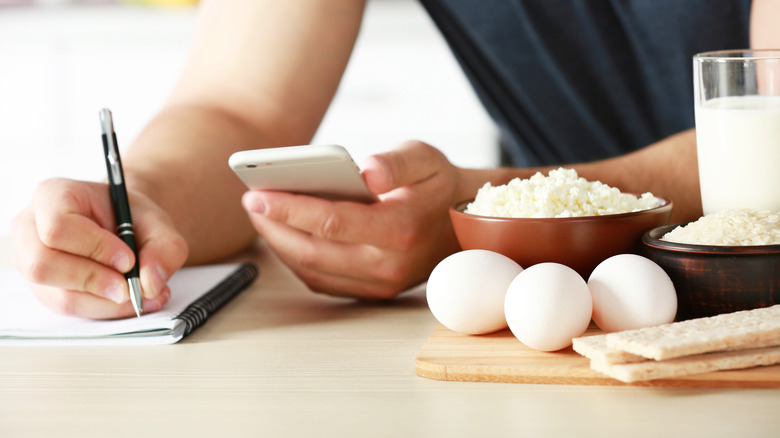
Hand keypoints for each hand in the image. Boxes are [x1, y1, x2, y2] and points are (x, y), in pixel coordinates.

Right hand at [12, 178, 188, 318]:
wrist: (126, 226)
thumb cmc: (132, 217)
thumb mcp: (158, 222)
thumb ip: (164, 248)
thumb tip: (150, 283)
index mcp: (52, 195)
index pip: (58, 226)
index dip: (94, 248)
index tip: (128, 260)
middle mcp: (30, 228)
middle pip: (43, 265)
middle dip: (93, 281)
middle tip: (130, 287)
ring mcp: (30, 261)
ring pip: (58, 295)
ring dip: (105, 302)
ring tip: (141, 294)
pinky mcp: (44, 289)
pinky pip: (70, 308)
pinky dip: (104, 309)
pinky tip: (130, 300)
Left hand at [241, 140, 462, 298]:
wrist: (462, 225)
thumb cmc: (437, 186)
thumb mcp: (426, 158)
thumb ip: (396, 162)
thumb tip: (367, 170)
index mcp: (401, 229)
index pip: (333, 222)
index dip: (290, 209)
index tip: (257, 195)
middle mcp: (388, 265)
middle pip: (313, 252)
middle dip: (273, 227)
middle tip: (250, 202)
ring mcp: (379, 284)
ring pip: (312, 271)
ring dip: (280, 245)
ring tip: (260, 216)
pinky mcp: (371, 292)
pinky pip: (322, 280)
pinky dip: (296, 260)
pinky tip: (283, 235)